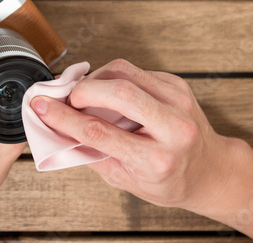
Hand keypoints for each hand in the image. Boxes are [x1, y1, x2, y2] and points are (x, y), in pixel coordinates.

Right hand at [30, 59, 239, 211]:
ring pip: (126, 72)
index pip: (100, 132)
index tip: (42, 106)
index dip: (64, 117)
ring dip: (96, 78)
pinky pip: (136, 70)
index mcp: (156, 160)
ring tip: (85, 93)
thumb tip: (60, 129)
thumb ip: (93, 155)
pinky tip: (108, 92)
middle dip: (82, 90)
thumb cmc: (170, 180)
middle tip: (66, 97)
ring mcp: (178, 101)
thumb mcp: (127, 181)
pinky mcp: (177, 85)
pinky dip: (113, 77)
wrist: (210, 170)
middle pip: (119, 93)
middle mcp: (172, 128)